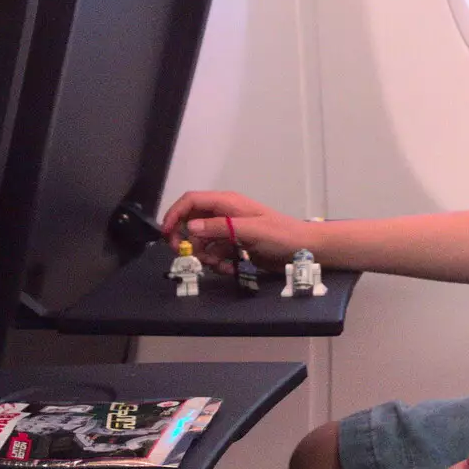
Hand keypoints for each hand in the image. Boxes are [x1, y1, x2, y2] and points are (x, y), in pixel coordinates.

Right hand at [159, 190, 300, 271]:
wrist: (302, 249)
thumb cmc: (280, 234)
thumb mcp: (250, 230)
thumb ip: (220, 227)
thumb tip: (191, 227)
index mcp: (227, 203)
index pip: (191, 201)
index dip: (174, 214)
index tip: (166, 235)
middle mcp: (224, 214)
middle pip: (191, 222)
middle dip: (186, 239)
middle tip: (186, 255)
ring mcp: (229, 230)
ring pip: (201, 241)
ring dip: (204, 255)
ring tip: (218, 264)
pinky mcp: (234, 245)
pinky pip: (214, 253)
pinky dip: (216, 262)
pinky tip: (229, 268)